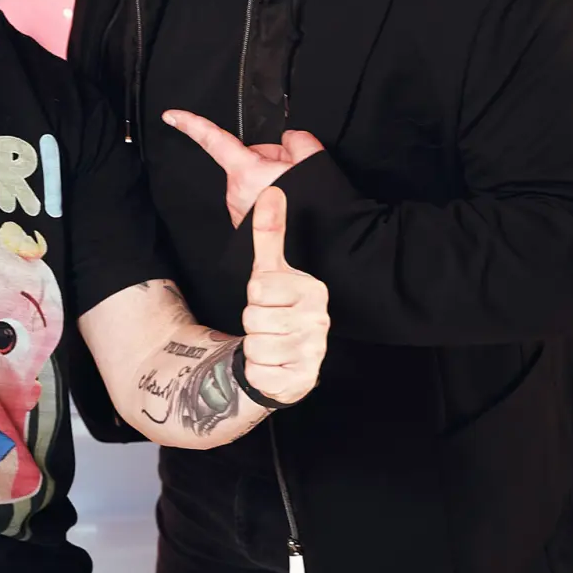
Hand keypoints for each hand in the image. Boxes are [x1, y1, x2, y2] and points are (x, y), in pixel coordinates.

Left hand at [163, 109, 323, 227]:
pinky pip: (257, 197)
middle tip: (295, 171)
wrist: (308, 254)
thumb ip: (298, 140)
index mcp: (246, 172)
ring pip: (255, 179)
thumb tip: (290, 139)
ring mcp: (239, 210)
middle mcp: (236, 192)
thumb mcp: (313, 164)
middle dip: (271, 159)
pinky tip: (290, 206)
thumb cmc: (309, 216)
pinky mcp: (245, 223)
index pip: (213, 140)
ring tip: (296, 192)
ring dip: (273, 180)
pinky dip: (271, 196)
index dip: (190, 124)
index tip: (171, 116)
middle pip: (249, 159)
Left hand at [241, 186, 328, 405]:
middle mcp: (319, 321)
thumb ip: (269, 232)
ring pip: (255, 345)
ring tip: (271, 342)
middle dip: (252, 322)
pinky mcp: (302, 380)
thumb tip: (271, 191)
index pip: (258, 288)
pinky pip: (259, 372)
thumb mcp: (269, 270)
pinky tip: (273, 363)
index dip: (254, 296)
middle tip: (268, 323)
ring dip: (254, 346)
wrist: (287, 359)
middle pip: (253, 317)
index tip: (269, 300)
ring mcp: (314, 352)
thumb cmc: (277, 308)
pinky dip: (259, 370)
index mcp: (314, 290)